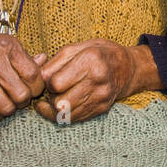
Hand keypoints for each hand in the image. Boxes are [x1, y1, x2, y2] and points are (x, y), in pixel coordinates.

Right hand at [0, 34, 45, 121]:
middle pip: (21, 94)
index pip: (32, 75)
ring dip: (10, 108)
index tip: (34, 88)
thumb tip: (44, 61)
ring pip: (7, 107)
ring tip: (7, 99)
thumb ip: (27, 58)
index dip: (37, 86)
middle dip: (24, 99)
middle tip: (20, 96)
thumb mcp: (7, 47)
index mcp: (5, 46)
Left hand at [34, 39, 157, 123]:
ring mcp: (101, 97)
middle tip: (52, 90)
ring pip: (65, 115)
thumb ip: (55, 62)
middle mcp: (98, 81)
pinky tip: (64, 104)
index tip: (51, 78)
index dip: (47, 82)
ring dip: (55, 108)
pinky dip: (64, 113)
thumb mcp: (77, 47)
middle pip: (59, 103)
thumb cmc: (99, 53)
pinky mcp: (101, 109)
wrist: (126, 67)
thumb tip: (39, 80)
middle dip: (50, 98)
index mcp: (91, 61)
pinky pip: (74, 119)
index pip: (56, 84)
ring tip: (57, 96)